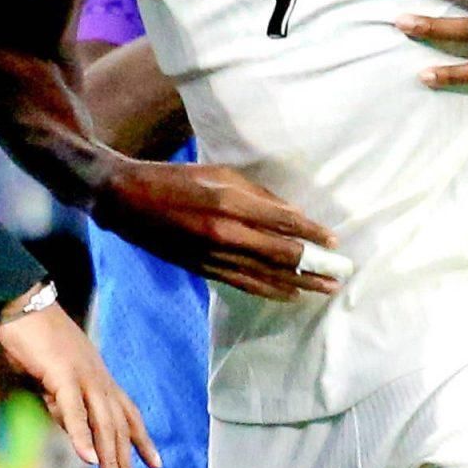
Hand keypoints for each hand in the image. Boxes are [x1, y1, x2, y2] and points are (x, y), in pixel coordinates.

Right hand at [0, 303, 160, 467]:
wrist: (24, 304)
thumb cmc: (37, 338)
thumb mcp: (56, 376)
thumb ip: (67, 402)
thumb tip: (74, 428)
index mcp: (99, 377)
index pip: (128, 413)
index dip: (142, 439)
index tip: (156, 465)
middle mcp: (98, 378)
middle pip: (118, 426)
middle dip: (127, 462)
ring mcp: (83, 376)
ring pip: (103, 424)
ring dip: (110, 459)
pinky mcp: (62, 374)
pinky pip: (74, 411)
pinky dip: (82, 436)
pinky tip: (88, 460)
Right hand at [93, 159, 341, 300]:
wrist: (127, 200)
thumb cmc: (176, 179)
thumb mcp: (219, 173)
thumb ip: (256, 195)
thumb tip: (291, 215)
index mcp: (230, 201)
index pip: (283, 222)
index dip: (312, 233)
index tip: (335, 242)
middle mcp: (225, 232)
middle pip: (280, 254)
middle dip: (314, 265)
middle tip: (340, 273)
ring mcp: (213, 255)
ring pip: (265, 275)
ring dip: (299, 283)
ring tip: (324, 290)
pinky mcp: (203, 269)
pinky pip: (244, 283)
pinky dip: (270, 290)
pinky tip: (289, 294)